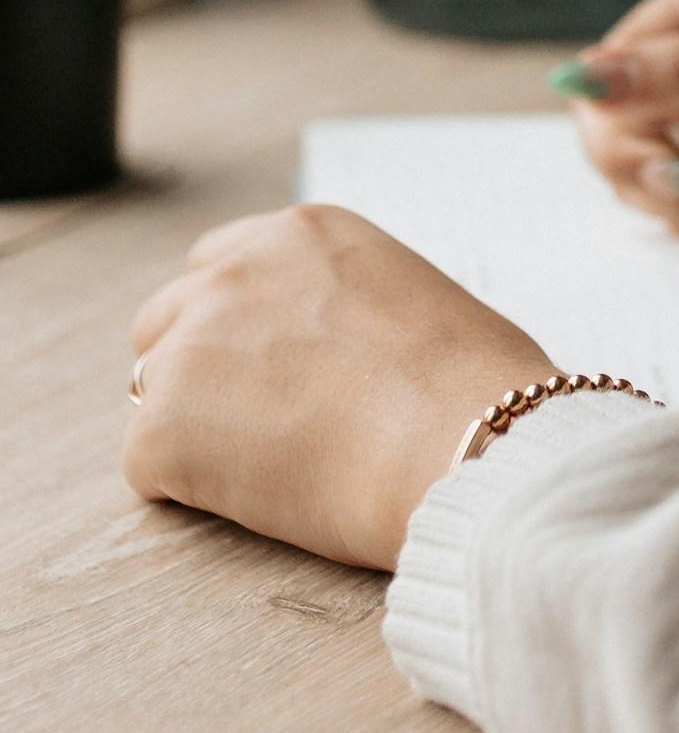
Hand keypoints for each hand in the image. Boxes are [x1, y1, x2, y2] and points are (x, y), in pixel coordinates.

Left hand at [124, 204, 555, 570]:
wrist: (462, 440)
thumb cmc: (472, 381)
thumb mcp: (410, 291)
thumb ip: (346, 301)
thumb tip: (336, 347)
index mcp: (301, 233)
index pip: (221, 262)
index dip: (239, 321)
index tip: (266, 363)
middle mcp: (235, 273)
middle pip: (166, 320)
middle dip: (200, 369)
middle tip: (259, 422)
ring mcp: (191, 346)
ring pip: (154, 392)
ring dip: (195, 427)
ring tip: (273, 467)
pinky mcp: (164, 428)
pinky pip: (152, 468)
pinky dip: (194, 492)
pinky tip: (266, 499)